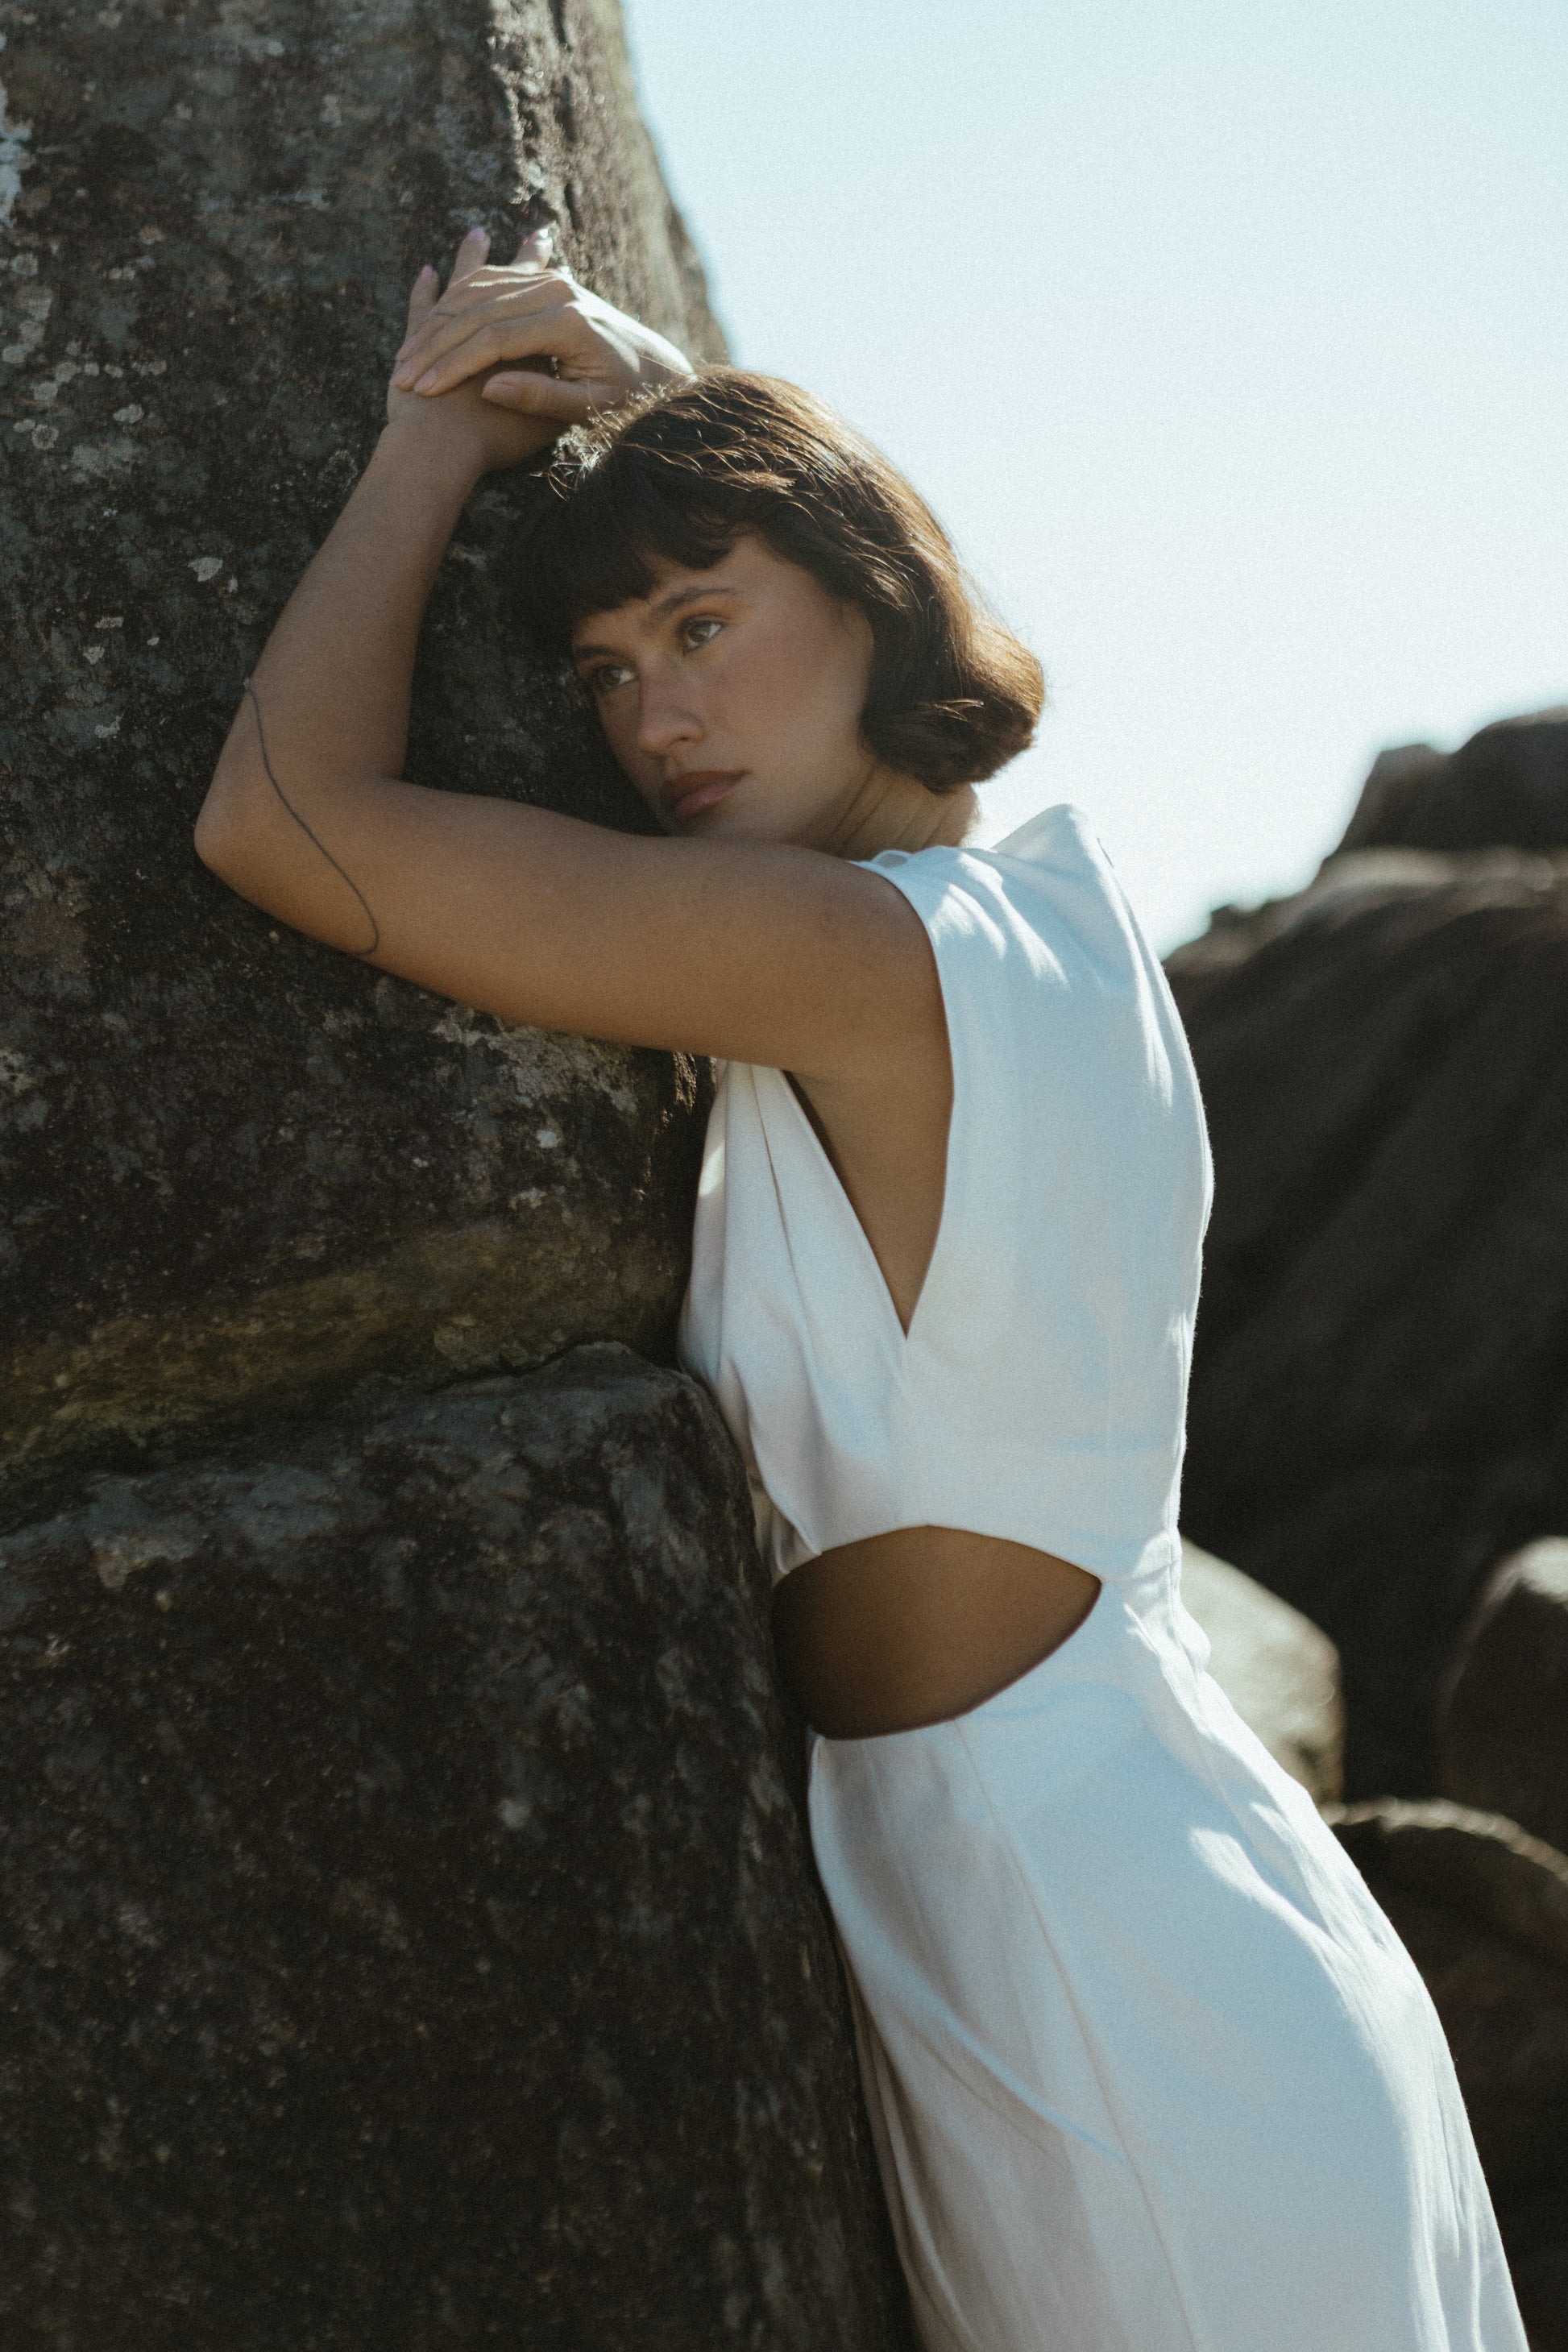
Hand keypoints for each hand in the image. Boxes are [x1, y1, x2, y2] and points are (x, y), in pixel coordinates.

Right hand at [386, 223, 692, 471]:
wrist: (659, 368)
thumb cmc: (627, 398)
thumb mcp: (589, 407)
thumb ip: (542, 398)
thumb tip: (493, 388)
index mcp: (567, 323)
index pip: (493, 339)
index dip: (454, 365)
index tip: (424, 390)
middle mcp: (557, 293)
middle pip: (477, 311)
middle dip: (435, 346)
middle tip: (403, 376)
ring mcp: (552, 282)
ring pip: (478, 290)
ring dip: (439, 321)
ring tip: (409, 353)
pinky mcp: (547, 282)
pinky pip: (491, 280)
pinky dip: (457, 296)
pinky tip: (433, 313)